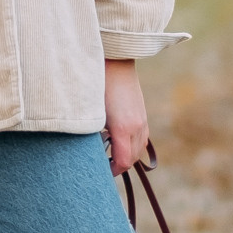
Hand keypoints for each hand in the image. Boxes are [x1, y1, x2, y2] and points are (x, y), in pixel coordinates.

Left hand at [103, 59, 149, 178]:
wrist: (114, 60)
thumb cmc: (96, 86)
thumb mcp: (92, 114)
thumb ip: (92, 135)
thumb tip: (90, 152)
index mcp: (123, 128)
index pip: (123, 162)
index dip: (112, 171)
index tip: (100, 173)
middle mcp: (137, 126)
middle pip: (132, 158)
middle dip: (119, 166)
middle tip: (102, 167)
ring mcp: (142, 119)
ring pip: (139, 148)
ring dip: (127, 156)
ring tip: (110, 155)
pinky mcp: (142, 112)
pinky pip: (142, 137)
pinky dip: (132, 144)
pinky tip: (119, 141)